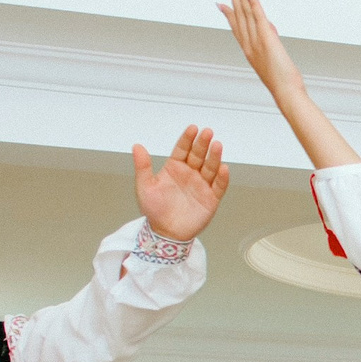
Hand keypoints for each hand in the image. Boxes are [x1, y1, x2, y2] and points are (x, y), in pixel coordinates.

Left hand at [134, 126, 230, 240]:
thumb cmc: (155, 210)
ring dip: (214, 157)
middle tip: (207, 133)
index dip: (188, 139)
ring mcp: (201, 185)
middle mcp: (190, 174)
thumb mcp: (145, 186)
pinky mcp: (211, 199)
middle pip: (198, 155)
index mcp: (175, 168)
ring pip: (210, 168)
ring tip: (217, 145)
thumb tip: (137, 146)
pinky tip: (223, 168)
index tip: (193, 128)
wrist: (165, 233)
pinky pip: (218, 186)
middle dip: (203, 144)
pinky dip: (222, 178)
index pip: (182, 149)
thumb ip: (143, 166)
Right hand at [220, 0, 305, 98]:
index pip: (236, 26)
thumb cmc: (282, 82)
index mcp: (248, 50)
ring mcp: (257, 41)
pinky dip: (254, 3)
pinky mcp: (267, 39)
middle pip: (238, 14)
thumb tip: (270, 28)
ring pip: (246, 13)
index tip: (221, 2)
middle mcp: (249, 44)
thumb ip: (269, 40)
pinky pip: (258, 17)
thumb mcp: (272, 58)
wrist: (286, 93)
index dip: (228, 12)